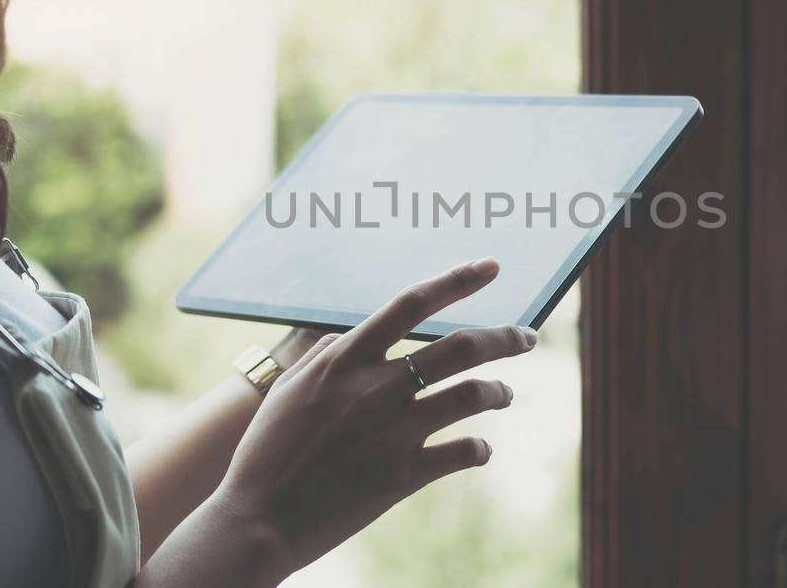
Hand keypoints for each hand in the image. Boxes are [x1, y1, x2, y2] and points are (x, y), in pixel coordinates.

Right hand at [211, 257, 535, 577]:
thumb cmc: (267, 452)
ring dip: (498, 391)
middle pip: (460, 346)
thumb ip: (327, 355)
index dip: (456, 280)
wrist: (259, 520)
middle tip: (527, 336)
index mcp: (345, 359)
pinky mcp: (405, 474)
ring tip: (505, 393)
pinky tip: (479, 449)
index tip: (490, 267)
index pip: (411, 303)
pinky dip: (480, 448)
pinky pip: (464, 451)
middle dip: (504, 337)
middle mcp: (375, 387)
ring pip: (473, 394)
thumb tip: (352, 332)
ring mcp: (393, 431)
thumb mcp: (289, 388)